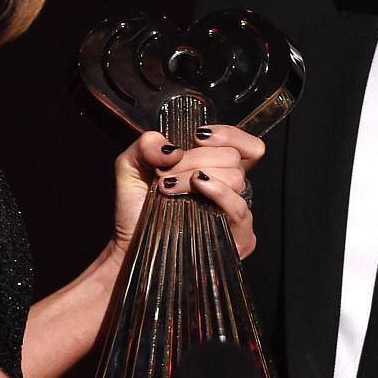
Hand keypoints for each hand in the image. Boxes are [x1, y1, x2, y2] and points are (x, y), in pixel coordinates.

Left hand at [111, 125, 263, 256]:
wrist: (130, 243)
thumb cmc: (135, 207)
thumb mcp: (131, 164)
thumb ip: (147, 144)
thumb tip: (175, 150)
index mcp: (217, 169)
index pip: (247, 146)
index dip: (229, 134)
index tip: (197, 137)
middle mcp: (231, 189)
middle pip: (233, 157)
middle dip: (195, 158)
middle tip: (165, 172)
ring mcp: (236, 214)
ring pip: (235, 178)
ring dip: (195, 175)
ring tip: (167, 186)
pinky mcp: (238, 238)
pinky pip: (240, 209)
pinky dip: (220, 193)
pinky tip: (198, 187)